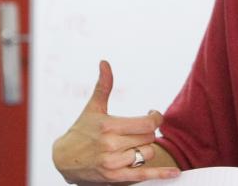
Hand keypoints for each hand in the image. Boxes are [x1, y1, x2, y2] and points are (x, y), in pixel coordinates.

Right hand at [52, 61, 180, 183]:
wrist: (63, 160)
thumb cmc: (81, 130)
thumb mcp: (93, 108)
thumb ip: (103, 86)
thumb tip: (105, 62)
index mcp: (109, 126)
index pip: (147, 123)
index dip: (156, 118)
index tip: (152, 115)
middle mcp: (111, 146)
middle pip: (149, 137)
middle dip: (147, 132)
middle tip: (139, 130)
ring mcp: (113, 163)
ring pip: (147, 153)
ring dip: (146, 148)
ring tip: (134, 144)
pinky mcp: (115, 177)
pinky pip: (143, 175)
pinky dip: (160, 174)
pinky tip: (175, 173)